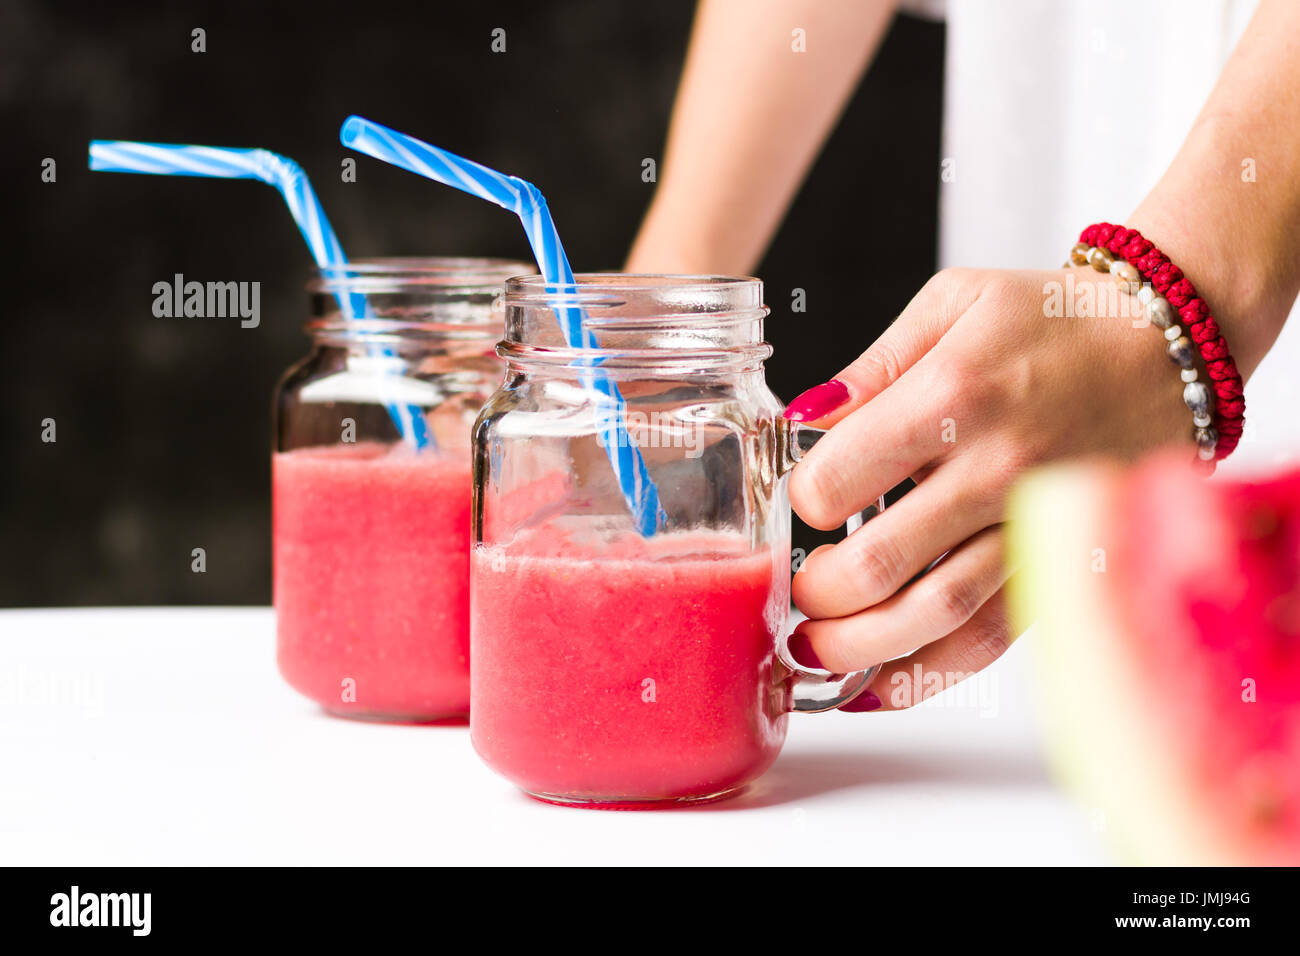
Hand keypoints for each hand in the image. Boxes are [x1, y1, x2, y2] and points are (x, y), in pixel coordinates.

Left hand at [785, 266, 1191, 709]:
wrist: (1168, 346)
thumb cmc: (1055, 319)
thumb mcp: (954, 301)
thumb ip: (871, 366)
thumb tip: (801, 419)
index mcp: (956, 394)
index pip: (842, 475)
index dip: (802, 499)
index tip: (801, 502)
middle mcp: (996, 468)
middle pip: (881, 562)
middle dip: (818, 592)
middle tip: (798, 591)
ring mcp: (1032, 523)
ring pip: (936, 615)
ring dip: (861, 648)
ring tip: (816, 651)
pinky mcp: (1061, 563)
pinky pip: (993, 637)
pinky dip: (933, 671)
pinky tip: (883, 684)